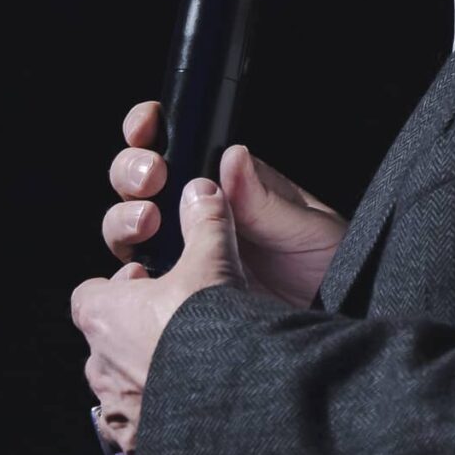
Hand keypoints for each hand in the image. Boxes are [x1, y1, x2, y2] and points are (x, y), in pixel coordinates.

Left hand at [72, 176, 243, 454]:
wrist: (234, 408)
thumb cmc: (212, 334)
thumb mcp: (213, 264)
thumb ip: (205, 223)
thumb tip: (203, 191)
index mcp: (103, 319)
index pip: (89, 295)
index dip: (120, 287)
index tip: (149, 282)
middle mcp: (100, 370)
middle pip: (108, 344)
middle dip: (138, 336)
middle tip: (178, 328)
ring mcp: (118, 417)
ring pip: (124, 393)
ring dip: (149, 383)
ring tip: (192, 375)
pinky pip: (143, 441)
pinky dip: (162, 431)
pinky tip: (195, 421)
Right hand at [101, 101, 346, 309]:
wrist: (325, 326)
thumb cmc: (329, 268)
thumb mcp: (308, 229)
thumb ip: (265, 200)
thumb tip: (232, 157)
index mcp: (228, 181)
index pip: (176, 140)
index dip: (149, 128)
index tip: (147, 128)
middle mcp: (196, 212)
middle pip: (138, 179)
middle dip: (132, 170)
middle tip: (152, 178)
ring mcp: (181, 251)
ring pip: (127, 224)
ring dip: (124, 217)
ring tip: (148, 223)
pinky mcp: (174, 290)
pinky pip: (137, 277)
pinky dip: (129, 270)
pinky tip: (143, 270)